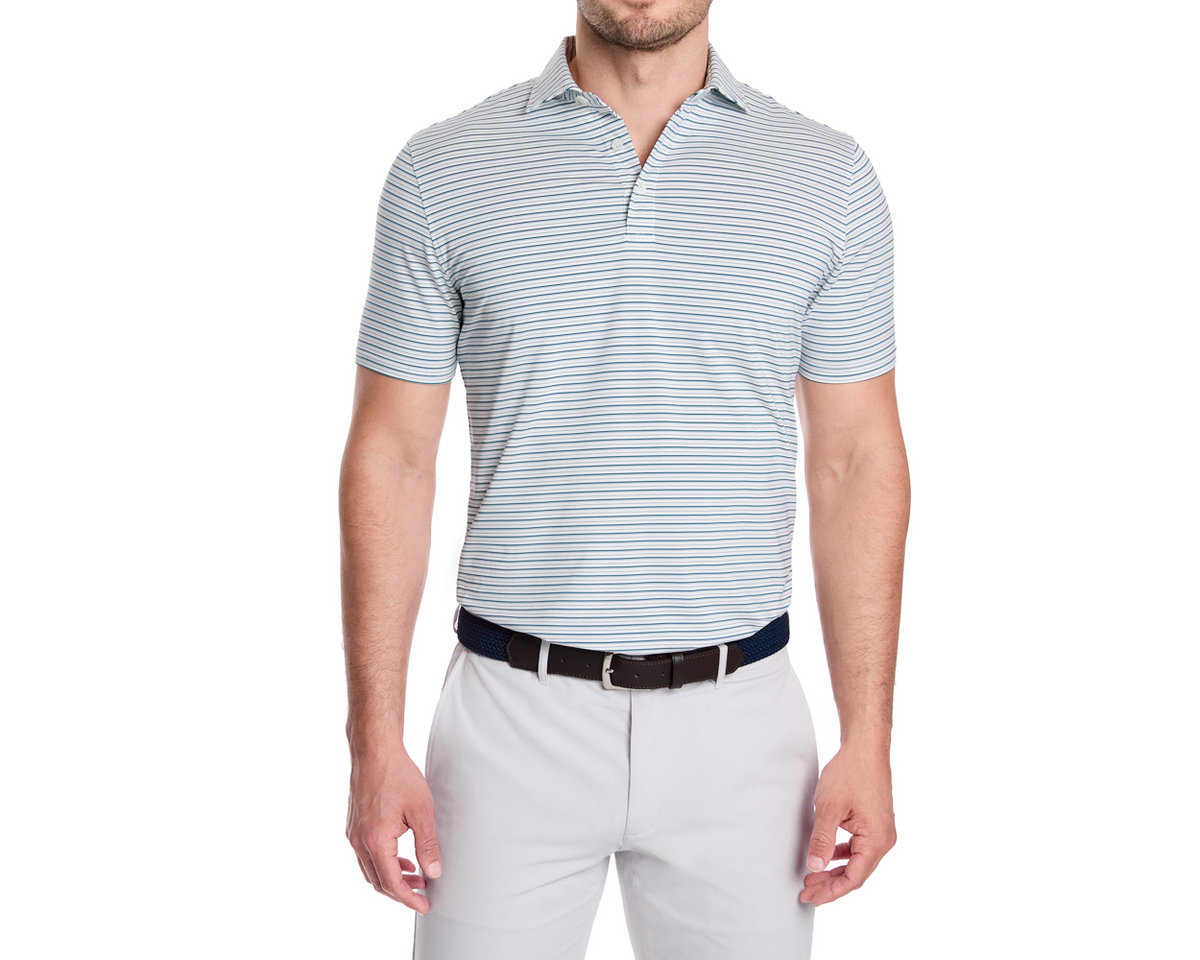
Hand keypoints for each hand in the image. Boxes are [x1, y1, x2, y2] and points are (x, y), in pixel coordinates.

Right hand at [346, 743, 441, 912]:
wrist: (374, 750)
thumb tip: (433, 872)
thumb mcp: (421, 811)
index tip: (423, 906)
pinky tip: (400, 857)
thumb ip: (427, 844)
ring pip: (370, 870)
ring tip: (415, 875)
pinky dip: (383, 863)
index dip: (408, 899)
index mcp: (376, 841)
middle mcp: (359, 841)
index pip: (391, 883)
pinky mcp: (353, 825)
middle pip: (378, 881)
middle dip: (401, 891)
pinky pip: (366, 855)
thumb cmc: (397, 776)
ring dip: (392, 878)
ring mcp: (353, 834)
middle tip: (422, 894)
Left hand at [800, 742, 895, 905]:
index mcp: (876, 840)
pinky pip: (859, 848)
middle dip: (831, 884)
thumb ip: (822, 840)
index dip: (831, 891)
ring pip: (857, 861)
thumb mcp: (829, 807)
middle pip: (857, 874)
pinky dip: (842, 855)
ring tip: (813, 878)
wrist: (865, 747)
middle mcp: (884, 839)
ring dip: (835, 871)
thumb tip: (815, 867)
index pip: (854, 878)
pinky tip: (827, 856)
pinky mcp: (875, 823)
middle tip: (807, 893)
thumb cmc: (851, 772)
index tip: (812, 897)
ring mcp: (881, 831)